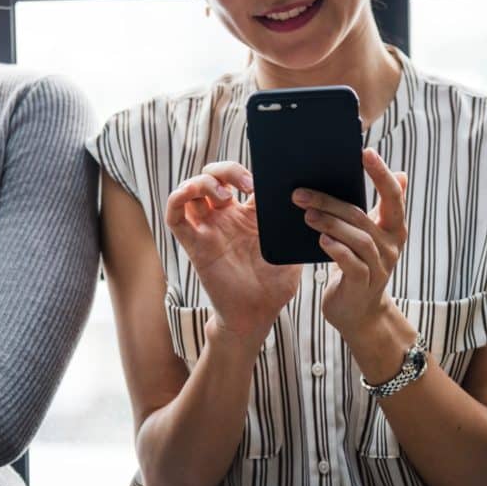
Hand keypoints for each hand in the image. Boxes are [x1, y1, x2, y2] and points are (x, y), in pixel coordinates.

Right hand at [164, 161, 301, 343]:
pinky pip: (175, 217)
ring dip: (203, 182)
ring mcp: (208, 230)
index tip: (263, 179)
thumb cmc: (275, 286)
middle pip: (213, 177)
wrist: (257, 315)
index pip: (241, 179)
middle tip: (246, 184)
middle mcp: (226, 219)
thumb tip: (311, 205)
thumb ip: (296, 229)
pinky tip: (189, 194)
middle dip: (225, 170)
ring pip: (192, 191)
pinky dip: (176, 198)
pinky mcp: (194, 245)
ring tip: (224, 195)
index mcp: (250, 216)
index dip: (247, 171)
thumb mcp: (291, 251)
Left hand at [293, 149, 407, 337]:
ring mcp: (379, 267)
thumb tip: (401, 173)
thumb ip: (380, 208)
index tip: (365, 152)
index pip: (393, 196)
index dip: (381, 174)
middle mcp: (391, 246)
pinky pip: (351, 263)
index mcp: (394, 228)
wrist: (359, 312)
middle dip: (331, 201)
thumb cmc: (360, 266)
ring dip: (329, 223)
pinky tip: (321, 240)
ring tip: (305, 214)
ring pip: (357, 238)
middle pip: (362, 216)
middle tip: (301, 192)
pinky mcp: (363, 284)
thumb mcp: (372, 236)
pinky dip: (336, 249)